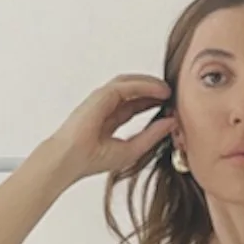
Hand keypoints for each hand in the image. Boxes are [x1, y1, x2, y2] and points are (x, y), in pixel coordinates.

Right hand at [48, 75, 173, 182]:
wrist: (70, 160)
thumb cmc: (92, 159)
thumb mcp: (132, 149)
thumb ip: (152, 135)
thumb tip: (172, 122)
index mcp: (108, 119)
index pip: (134, 105)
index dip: (153, 102)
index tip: (171, 106)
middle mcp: (105, 106)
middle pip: (134, 90)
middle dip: (154, 90)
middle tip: (173, 93)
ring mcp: (102, 99)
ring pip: (131, 83)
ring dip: (151, 84)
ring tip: (169, 90)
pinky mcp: (102, 95)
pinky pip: (128, 85)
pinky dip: (146, 85)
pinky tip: (161, 91)